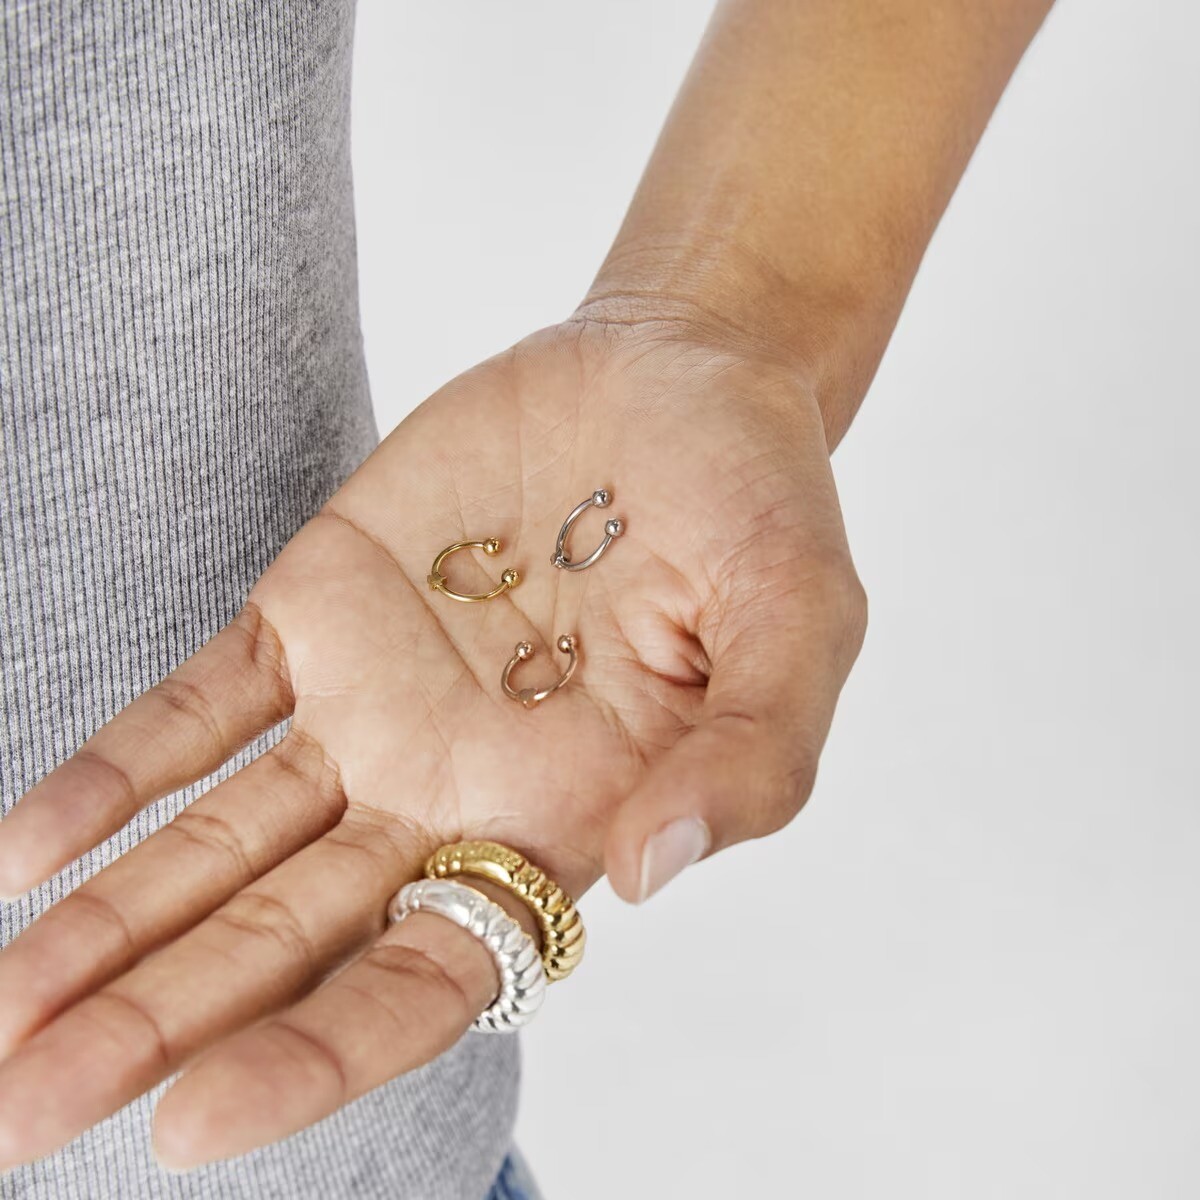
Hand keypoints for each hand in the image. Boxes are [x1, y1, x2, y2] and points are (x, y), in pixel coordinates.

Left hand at [0, 317, 865, 1168]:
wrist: (679, 380)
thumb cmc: (764, 512)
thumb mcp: (802, 633)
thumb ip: (748, 764)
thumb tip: (653, 867)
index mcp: (566, 823)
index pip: (428, 973)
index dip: (315, 1053)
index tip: (186, 1125)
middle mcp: (453, 789)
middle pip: (286, 939)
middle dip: (155, 1026)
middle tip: (15, 1112)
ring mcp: (374, 702)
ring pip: (220, 841)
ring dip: (105, 923)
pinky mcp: (322, 607)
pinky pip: (202, 705)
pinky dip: (114, 770)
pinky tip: (25, 847)